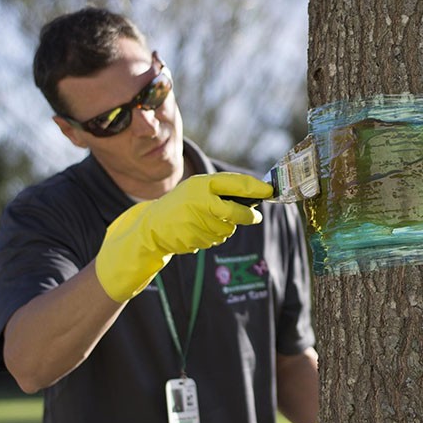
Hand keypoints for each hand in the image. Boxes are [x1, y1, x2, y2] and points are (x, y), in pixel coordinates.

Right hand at [95, 172, 271, 300]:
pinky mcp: (195, 239)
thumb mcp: (198, 188)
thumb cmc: (181, 204)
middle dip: (249, 216)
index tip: (270, 190)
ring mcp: (197, 222)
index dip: (256, 188)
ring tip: (208, 220)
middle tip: (257, 218)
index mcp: (203, 184)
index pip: (237, 184)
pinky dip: (214, 236)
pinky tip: (199, 229)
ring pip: (228, 228)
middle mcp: (201, 201)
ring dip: (226, 226)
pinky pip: (216, 239)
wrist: (152, 226)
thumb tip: (255, 195)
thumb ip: (223, 190)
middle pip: (236, 212)